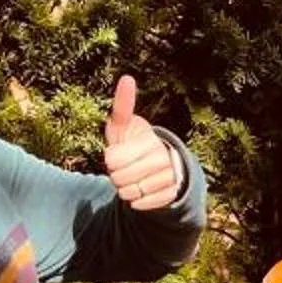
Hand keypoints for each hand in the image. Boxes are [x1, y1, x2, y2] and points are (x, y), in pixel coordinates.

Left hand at [102, 76, 183, 211]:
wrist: (159, 165)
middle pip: (120, 178)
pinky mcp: (171, 194)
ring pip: (131, 193)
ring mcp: (169, 176)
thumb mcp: (124, 126)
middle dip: (116, 176)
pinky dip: (136, 203)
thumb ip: (122, 106)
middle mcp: (163, 157)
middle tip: (124, 169)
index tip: (116, 154)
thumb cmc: (133, 143)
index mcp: (149, 139)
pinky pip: (143, 205)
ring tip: (132, 180)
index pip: (113, 159)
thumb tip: (127, 78)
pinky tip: (139, 193)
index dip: (110, 159)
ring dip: (125, 190)